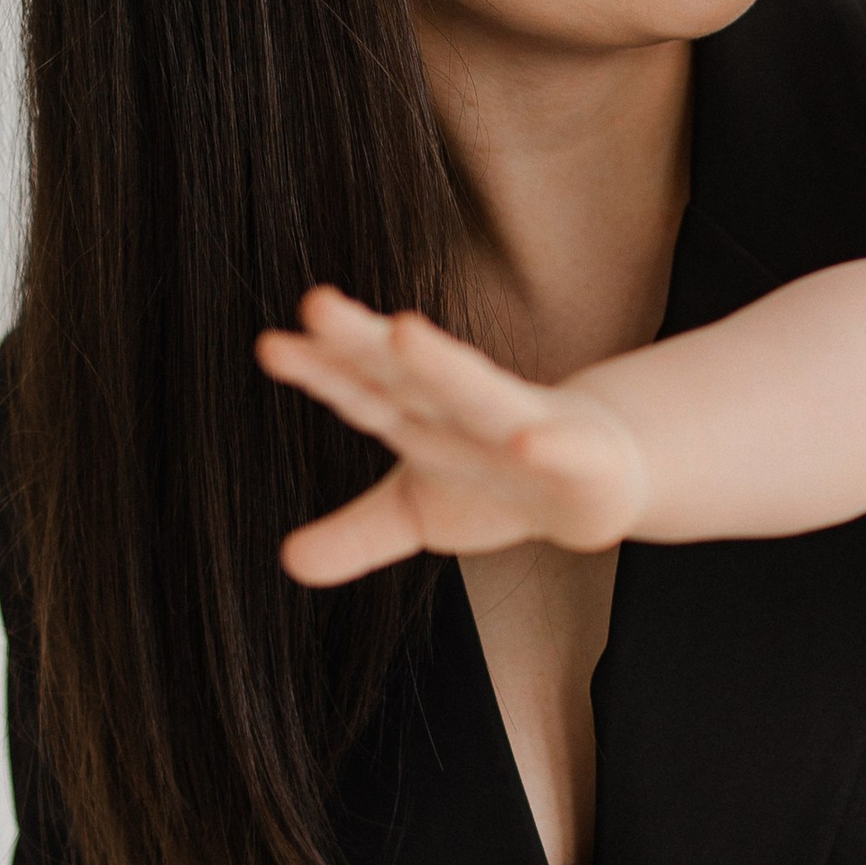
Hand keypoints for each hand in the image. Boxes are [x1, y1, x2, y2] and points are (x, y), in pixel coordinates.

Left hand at [258, 290, 647, 583]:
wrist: (592, 475)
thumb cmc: (492, 481)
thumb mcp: (416, 516)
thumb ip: (354, 535)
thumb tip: (288, 561)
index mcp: (418, 416)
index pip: (361, 390)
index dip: (319, 369)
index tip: (273, 346)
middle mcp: (462, 409)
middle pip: (406, 372)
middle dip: (363, 340)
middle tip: (317, 303)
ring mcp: (520, 426)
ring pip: (477, 391)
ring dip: (443, 364)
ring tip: (404, 332)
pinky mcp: (577, 456)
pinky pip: (560, 449)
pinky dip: (545, 445)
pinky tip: (526, 443)